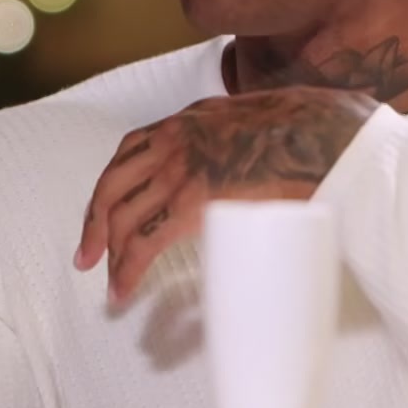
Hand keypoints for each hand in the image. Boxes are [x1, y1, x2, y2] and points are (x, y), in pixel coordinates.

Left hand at [76, 87, 376, 302]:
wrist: (320, 131)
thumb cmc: (303, 129)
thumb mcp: (253, 118)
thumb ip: (235, 138)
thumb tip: (241, 163)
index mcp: (187, 121)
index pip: (129, 151)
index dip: (111, 185)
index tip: (103, 211)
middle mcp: (172, 140)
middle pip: (112, 185)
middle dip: (94, 224)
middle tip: (87, 256)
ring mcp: (179, 169)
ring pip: (124, 216)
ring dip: (111, 254)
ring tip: (110, 285)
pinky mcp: (192, 200)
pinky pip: (145, 239)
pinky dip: (128, 268)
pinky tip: (123, 289)